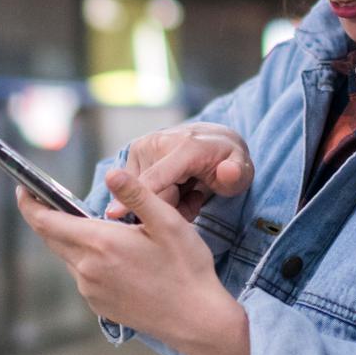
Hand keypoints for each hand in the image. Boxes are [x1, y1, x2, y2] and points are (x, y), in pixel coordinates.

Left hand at [18, 168, 251, 354]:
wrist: (197, 320)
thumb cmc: (187, 269)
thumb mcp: (168, 222)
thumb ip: (137, 194)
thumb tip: (112, 172)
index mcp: (101, 244)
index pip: (47, 221)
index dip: (29, 204)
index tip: (22, 188)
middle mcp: (88, 269)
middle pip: (53, 238)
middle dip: (47, 217)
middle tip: (49, 198)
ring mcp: (91, 290)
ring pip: (69, 257)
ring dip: (73, 239)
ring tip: (97, 227)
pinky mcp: (100, 305)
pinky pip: (83, 275)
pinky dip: (87, 259)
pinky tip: (114, 256)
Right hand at [105, 122, 252, 219]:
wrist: (216, 140)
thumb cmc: (230, 160)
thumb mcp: (243, 170)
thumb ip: (237, 174)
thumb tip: (228, 171)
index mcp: (185, 146)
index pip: (156, 178)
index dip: (137, 197)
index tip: (113, 214)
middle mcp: (157, 142)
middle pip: (151, 196)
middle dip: (171, 207)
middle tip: (195, 198)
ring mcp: (142, 146)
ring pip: (143, 195)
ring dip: (164, 202)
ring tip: (186, 190)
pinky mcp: (133, 154)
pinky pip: (138, 189)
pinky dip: (155, 194)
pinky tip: (173, 186)